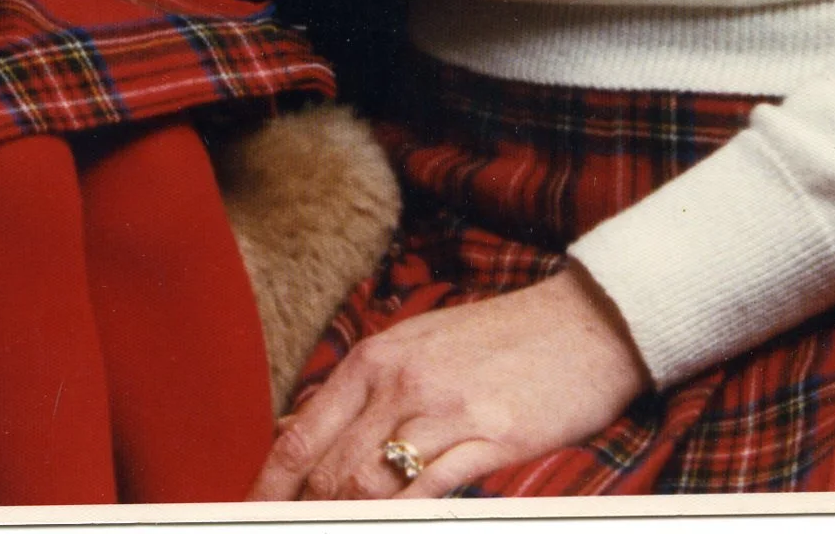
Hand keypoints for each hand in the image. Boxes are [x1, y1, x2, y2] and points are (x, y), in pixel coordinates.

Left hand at [252, 269, 647, 500]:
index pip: (302, 433)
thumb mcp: (421, 348)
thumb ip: (368, 393)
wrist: (583, 322)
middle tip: (292, 530)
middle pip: (329, 467)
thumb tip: (305, 437)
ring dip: (350, 516)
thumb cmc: (500, 341)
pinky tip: (399, 522)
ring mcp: (444, 408)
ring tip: (339, 529)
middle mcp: (400, 379)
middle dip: (306, 511)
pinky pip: (429, 490)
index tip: (251, 515)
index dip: (269, 485)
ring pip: (369, 483)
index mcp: (377, 357)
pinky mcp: (489, 437)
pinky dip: (405, 514)